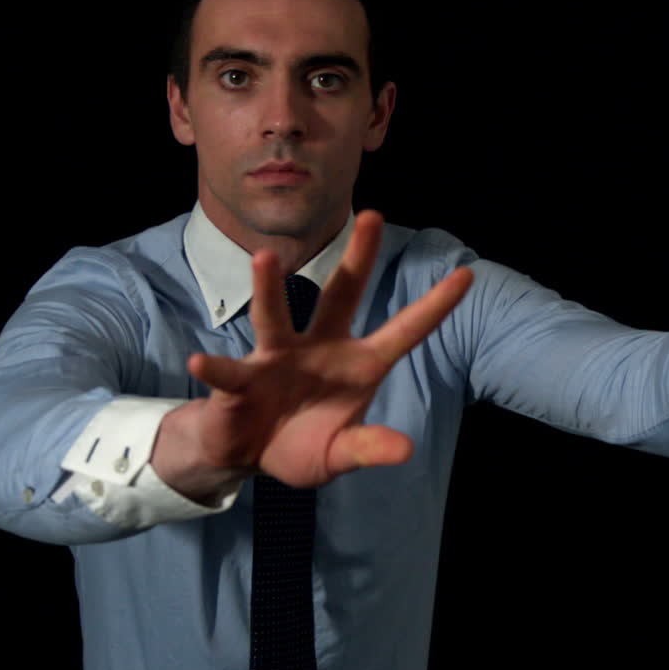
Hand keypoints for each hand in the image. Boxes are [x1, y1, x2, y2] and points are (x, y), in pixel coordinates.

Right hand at [153, 210, 473, 498]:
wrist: (248, 454)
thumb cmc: (300, 445)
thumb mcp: (340, 454)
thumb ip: (369, 448)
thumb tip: (406, 449)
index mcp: (358, 365)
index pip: (404, 331)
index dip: (435, 306)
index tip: (468, 274)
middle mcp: (320, 348)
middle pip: (340, 295)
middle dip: (357, 258)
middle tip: (372, 215)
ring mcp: (278, 358)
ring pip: (275, 317)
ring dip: (270, 289)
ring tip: (266, 260)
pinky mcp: (240, 381)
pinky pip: (227, 374)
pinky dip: (215, 370)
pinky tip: (200, 364)